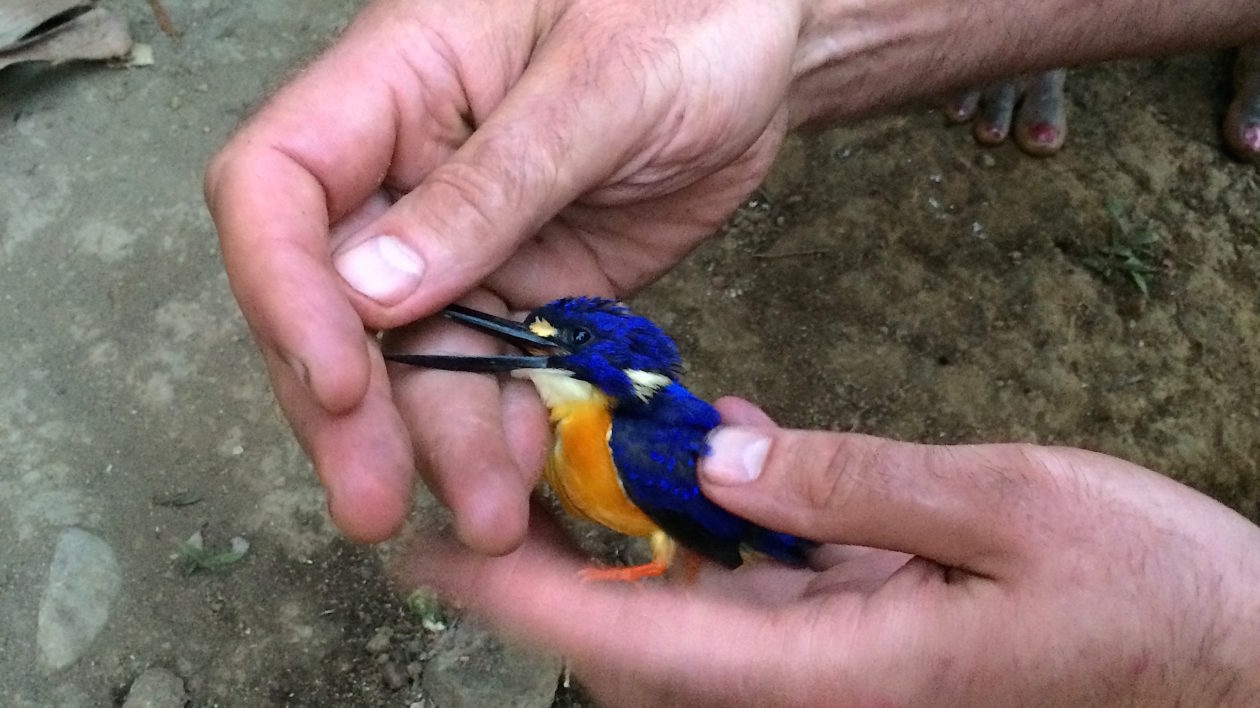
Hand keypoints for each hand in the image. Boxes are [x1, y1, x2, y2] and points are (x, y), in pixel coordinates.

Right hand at [204, 0, 803, 547]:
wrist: (765, 50)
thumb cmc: (687, 15)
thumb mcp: (599, 86)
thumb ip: (493, 185)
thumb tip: (369, 291)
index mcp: (394, 83)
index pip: (278, 185)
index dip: (282, 288)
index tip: (339, 379)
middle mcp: (406, 169)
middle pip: (329, 300)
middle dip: (349, 408)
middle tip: (375, 501)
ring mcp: (465, 239)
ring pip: (414, 356)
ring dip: (437, 442)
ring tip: (488, 517)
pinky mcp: (524, 288)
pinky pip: (492, 371)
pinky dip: (501, 428)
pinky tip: (523, 474)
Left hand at [399, 397, 1259, 706]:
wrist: (1227, 651)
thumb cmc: (1143, 594)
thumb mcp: (1009, 509)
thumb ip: (856, 486)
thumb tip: (720, 457)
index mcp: (841, 668)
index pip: (647, 640)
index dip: (531, 595)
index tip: (441, 554)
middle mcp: (820, 677)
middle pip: (646, 628)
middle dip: (554, 557)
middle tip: (475, 480)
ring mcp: (841, 655)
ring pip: (694, 598)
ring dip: (629, 525)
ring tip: (569, 441)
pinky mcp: (865, 625)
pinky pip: (761, 572)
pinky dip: (720, 512)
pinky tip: (706, 442)